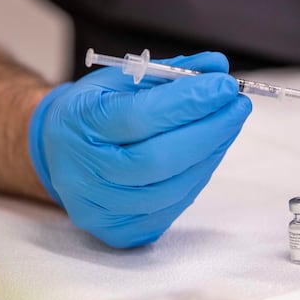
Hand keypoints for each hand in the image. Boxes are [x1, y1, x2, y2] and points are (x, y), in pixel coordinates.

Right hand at [29, 52, 250, 247]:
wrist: (61, 154)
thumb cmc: (95, 112)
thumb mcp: (121, 80)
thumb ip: (170, 73)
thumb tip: (218, 67)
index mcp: (78, 126)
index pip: (140, 117)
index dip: (189, 102)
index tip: (225, 86)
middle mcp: (84, 175)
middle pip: (159, 160)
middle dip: (210, 130)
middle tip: (238, 106)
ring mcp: (100, 209)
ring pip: (173, 188)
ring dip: (211, 153)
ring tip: (228, 125)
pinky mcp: (119, 232)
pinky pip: (174, 206)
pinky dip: (198, 175)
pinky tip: (209, 152)